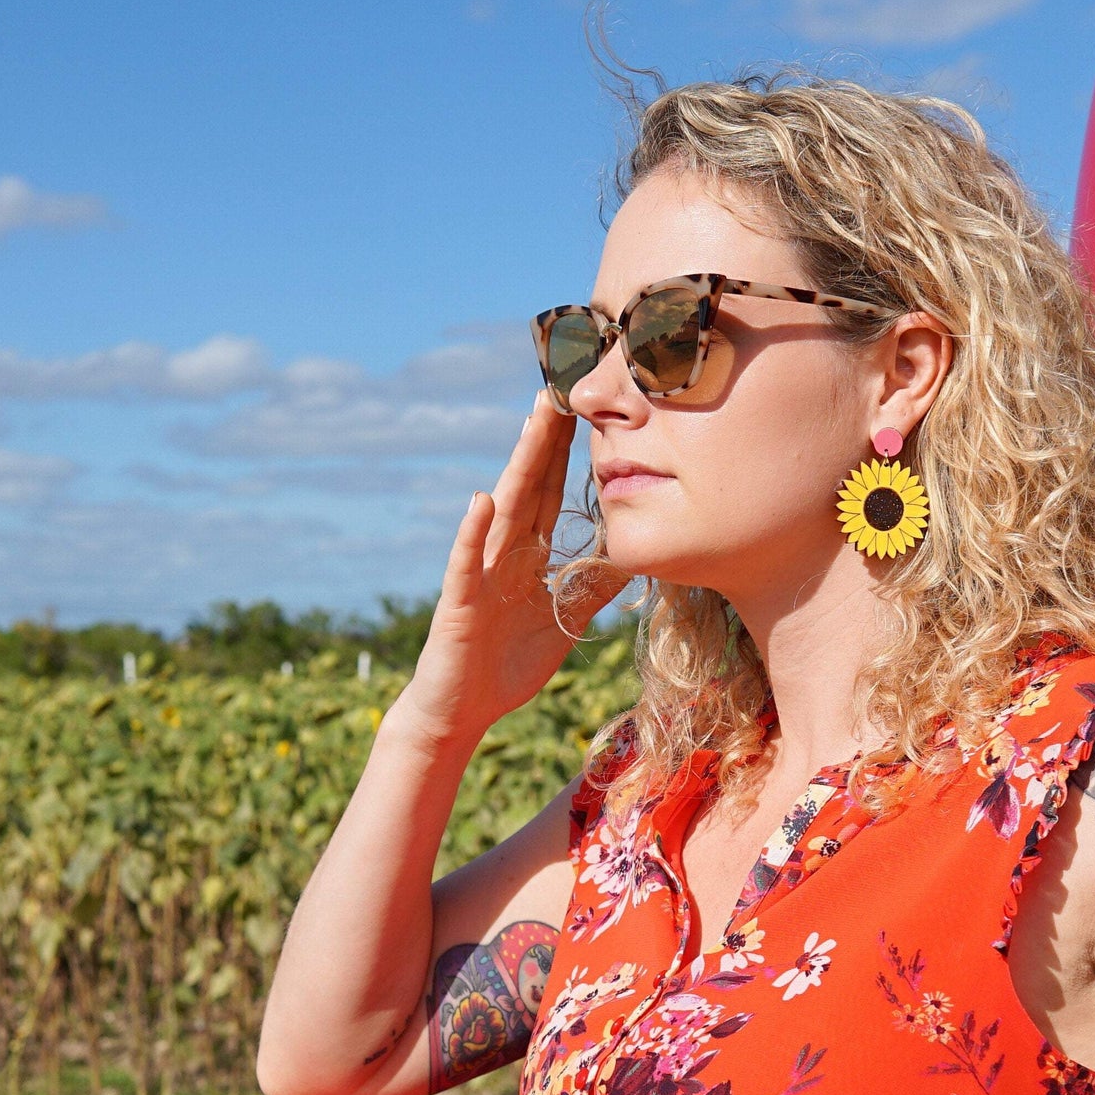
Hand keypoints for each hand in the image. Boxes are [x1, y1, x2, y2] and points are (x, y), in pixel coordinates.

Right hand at [391, 393, 626, 750]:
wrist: (462, 711)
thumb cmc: (507, 665)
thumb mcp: (566, 621)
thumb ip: (593, 587)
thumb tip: (635, 555)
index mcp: (530, 557)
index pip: (555, 495)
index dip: (572, 454)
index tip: (593, 408)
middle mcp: (505, 554)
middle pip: (533, 486)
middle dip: (551, 438)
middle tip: (568, 383)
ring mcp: (481, 572)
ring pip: (506, 509)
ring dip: (521, 463)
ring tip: (537, 418)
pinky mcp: (459, 601)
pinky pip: (466, 562)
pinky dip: (472, 533)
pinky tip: (480, 501)